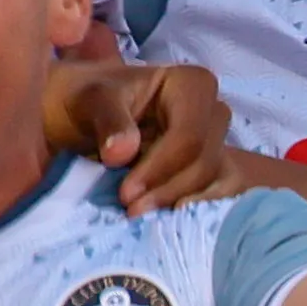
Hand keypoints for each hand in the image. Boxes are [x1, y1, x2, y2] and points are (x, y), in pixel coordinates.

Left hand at [47, 53, 250, 203]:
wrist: (86, 114)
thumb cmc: (90, 101)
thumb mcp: (92, 101)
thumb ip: (109, 121)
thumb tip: (122, 153)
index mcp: (192, 84)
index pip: (189, 135)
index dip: (160, 169)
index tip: (126, 193)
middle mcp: (214, 112)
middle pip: (204, 162)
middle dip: (168, 191)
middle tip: (131, 211)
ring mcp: (218, 142)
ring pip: (214, 183)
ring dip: (178, 204)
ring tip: (141, 216)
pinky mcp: (215, 169)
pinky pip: (220, 195)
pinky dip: (196, 211)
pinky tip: (167, 221)